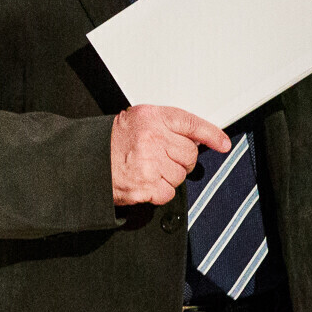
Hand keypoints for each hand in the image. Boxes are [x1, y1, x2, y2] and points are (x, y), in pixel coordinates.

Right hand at [111, 105, 228, 206]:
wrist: (89, 161)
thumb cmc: (113, 141)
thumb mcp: (139, 120)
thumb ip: (167, 125)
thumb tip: (196, 138)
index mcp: (152, 117)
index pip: (190, 124)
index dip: (211, 135)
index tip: (222, 144)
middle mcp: (152, 138)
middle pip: (189, 154)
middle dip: (180, 160)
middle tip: (161, 158)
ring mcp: (149, 163)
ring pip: (180, 176)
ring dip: (169, 176)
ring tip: (149, 169)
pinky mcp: (146, 186)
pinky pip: (168, 193)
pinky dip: (159, 192)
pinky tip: (146, 182)